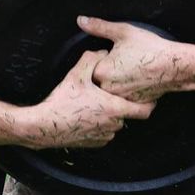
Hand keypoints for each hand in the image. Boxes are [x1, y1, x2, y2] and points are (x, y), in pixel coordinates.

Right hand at [24, 50, 153, 149]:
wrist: (44, 126)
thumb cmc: (63, 101)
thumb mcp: (77, 74)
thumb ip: (92, 59)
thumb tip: (102, 51)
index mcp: (114, 108)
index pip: (145, 110)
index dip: (149, 102)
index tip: (148, 95)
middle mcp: (113, 125)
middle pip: (127, 114)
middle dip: (121, 104)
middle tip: (111, 93)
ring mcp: (104, 136)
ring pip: (115, 123)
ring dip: (110, 114)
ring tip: (96, 103)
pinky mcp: (94, 143)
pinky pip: (104, 132)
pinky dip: (100, 124)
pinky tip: (88, 114)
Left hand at [82, 16, 184, 101]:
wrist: (173, 66)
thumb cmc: (150, 48)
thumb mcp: (122, 32)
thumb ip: (99, 27)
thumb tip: (82, 21)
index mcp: (101, 71)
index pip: (92, 64)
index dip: (103, 56)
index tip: (116, 53)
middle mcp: (108, 89)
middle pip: (100, 78)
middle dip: (109, 70)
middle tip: (126, 61)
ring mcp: (121, 98)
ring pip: (113, 89)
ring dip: (118, 81)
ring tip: (134, 70)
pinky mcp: (133, 104)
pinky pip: (125, 97)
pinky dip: (130, 89)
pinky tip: (140, 79)